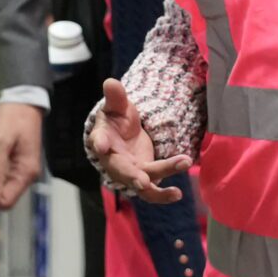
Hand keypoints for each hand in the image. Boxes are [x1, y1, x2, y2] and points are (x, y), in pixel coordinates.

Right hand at [87, 79, 188, 203]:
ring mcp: (130, 172)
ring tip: (176, 192)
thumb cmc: (116, 119)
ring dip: (157, 190)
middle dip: (132, 177)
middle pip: (122, 171)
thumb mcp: (116, 105)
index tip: (100, 144)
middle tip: (143, 182)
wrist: (122, 135)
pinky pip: (153, 190)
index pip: (98, 140)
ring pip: (141, 184)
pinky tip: (178, 194)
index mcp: (102, 139)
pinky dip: (164, 194)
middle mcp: (114, 161)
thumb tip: (111, 82)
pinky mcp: (145, 176)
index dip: (99, 142)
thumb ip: (115, 97)